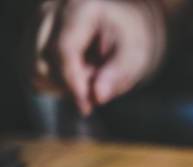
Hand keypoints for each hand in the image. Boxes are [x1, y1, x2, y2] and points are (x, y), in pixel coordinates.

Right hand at [35, 0, 165, 115]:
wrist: (124, 24)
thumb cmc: (131, 38)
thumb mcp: (135, 55)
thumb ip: (118, 74)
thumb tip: (98, 97)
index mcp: (81, 8)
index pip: (64, 50)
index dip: (73, 82)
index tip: (87, 106)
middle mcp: (53, 11)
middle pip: (42, 62)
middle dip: (67, 86)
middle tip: (95, 92)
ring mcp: (39, 22)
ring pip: (34, 69)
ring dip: (60, 85)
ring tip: (89, 79)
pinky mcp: (33, 35)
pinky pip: (33, 70)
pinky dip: (54, 81)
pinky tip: (76, 77)